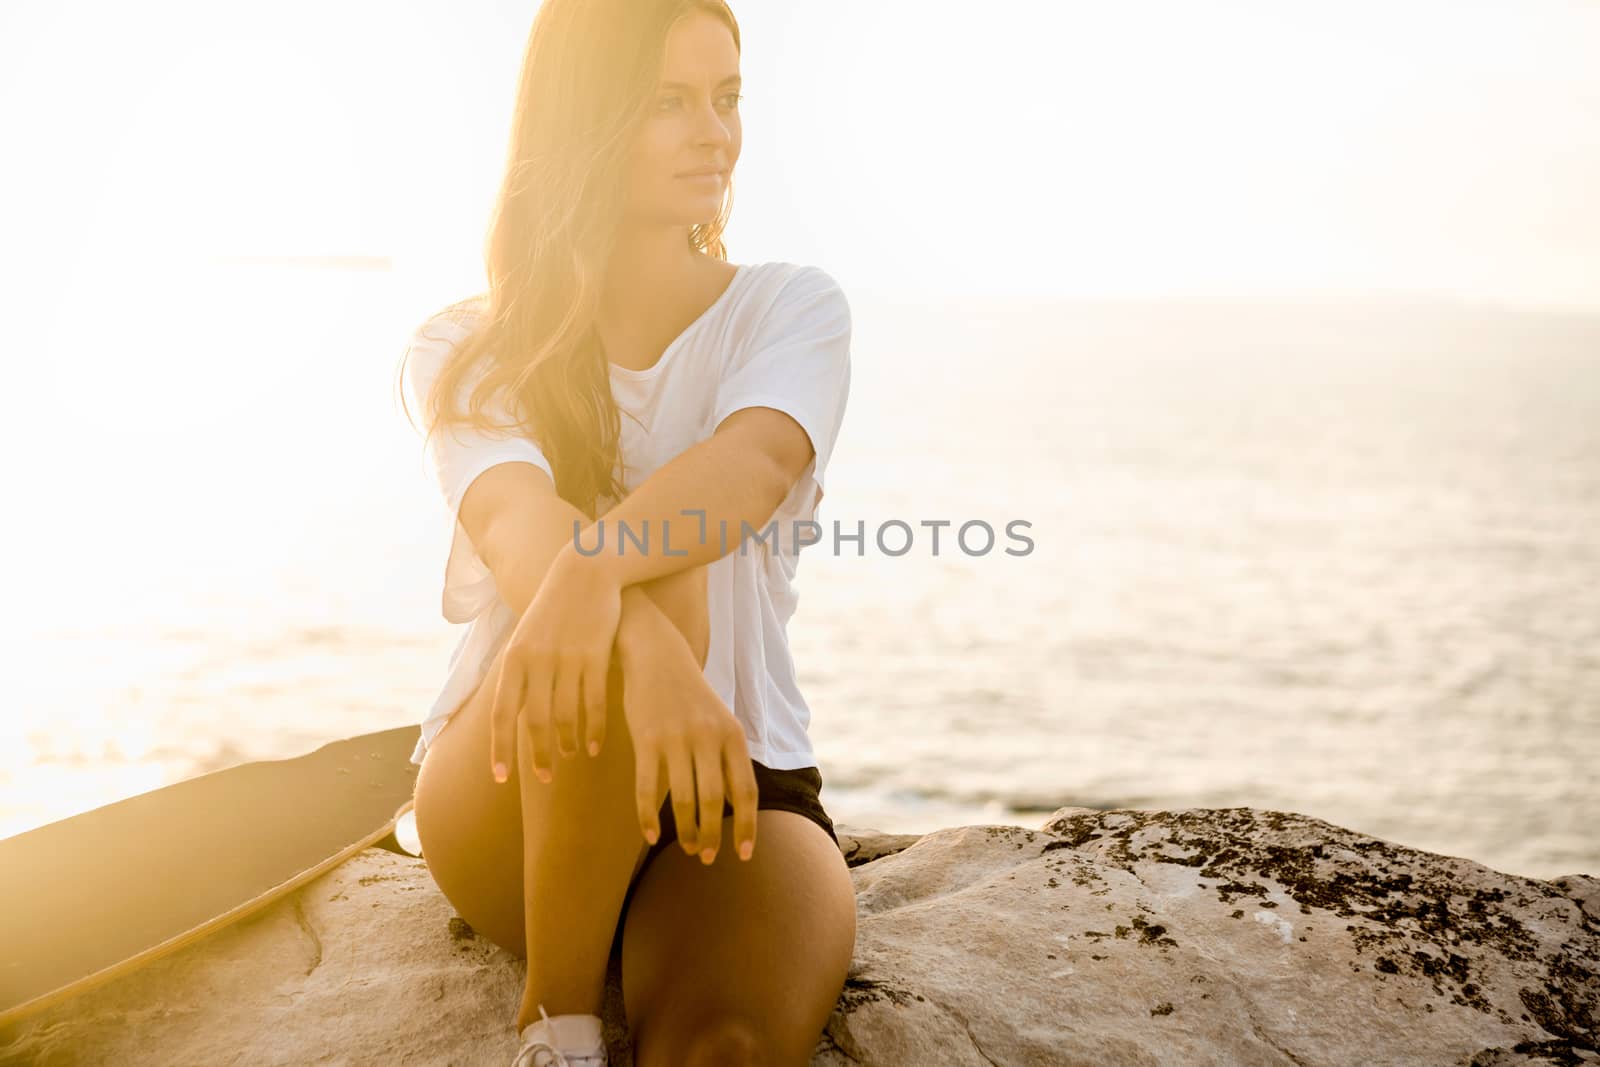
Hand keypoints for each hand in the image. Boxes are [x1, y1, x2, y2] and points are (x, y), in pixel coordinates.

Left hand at [490, 544, 621, 784]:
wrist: (585, 573)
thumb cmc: (553, 612)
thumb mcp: (526, 639)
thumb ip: (519, 675)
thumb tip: (511, 716)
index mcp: (514, 659)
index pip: (502, 713)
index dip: (501, 747)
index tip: (501, 777)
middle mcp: (537, 661)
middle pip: (535, 721)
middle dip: (538, 754)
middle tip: (544, 778)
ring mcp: (568, 658)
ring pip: (565, 715)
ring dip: (567, 743)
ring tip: (571, 756)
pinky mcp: (596, 655)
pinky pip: (594, 702)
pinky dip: (594, 728)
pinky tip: (596, 745)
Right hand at [622, 637, 759, 863]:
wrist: (656, 656)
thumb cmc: (690, 697)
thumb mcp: (719, 721)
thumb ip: (727, 758)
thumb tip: (734, 807)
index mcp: (733, 735)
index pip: (745, 791)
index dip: (746, 826)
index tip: (743, 854)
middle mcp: (708, 737)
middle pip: (714, 801)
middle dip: (711, 837)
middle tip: (705, 858)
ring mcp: (677, 738)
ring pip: (684, 800)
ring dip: (685, 832)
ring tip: (685, 848)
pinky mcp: (646, 739)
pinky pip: (648, 788)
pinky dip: (648, 818)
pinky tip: (650, 836)